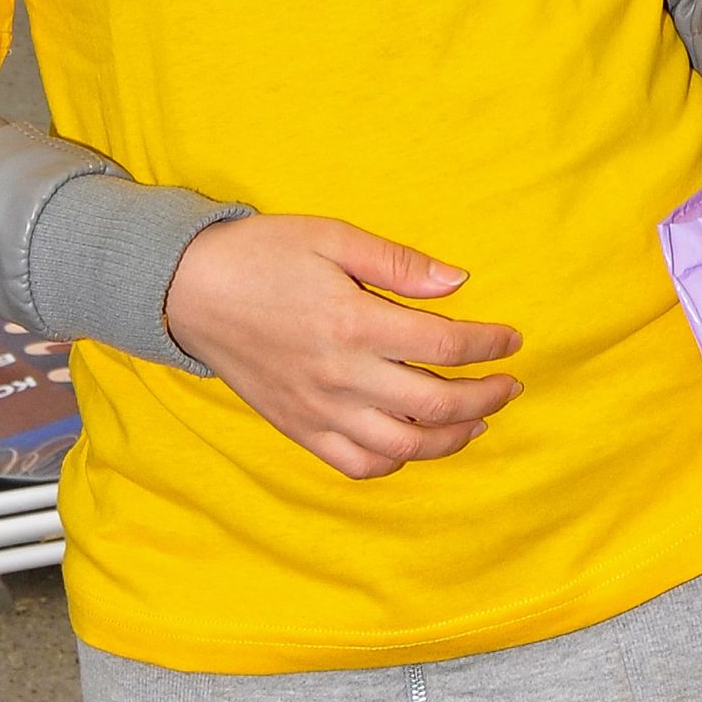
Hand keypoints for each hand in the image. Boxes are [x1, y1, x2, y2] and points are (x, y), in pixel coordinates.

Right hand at [163, 213, 521, 481]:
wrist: (190, 291)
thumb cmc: (263, 254)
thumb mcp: (333, 237)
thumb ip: (398, 263)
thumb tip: (459, 281)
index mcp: (354, 323)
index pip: (443, 345)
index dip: (488, 345)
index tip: (512, 341)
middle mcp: (341, 376)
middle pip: (434, 404)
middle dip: (484, 397)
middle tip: (508, 385)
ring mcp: (319, 410)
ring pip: (403, 446)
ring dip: (451, 438)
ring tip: (477, 420)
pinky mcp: (299, 428)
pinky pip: (357, 464)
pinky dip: (395, 460)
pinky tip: (414, 441)